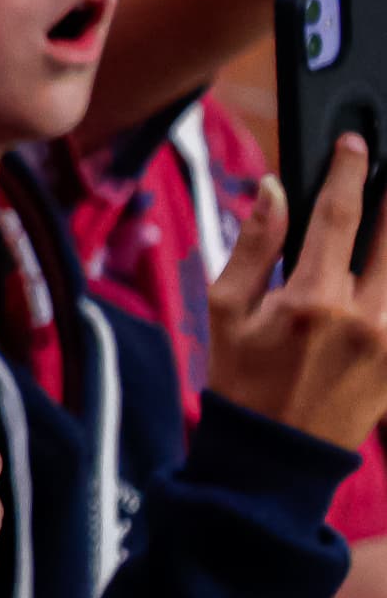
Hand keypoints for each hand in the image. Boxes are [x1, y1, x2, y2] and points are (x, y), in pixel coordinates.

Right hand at [208, 150, 386, 450]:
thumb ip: (254, 246)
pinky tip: (385, 273)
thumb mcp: (226, 310)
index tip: (355, 144)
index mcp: (311, 300)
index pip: (338, 215)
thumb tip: (273, 191)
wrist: (276, 453)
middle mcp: (362, 317)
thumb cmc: (242, 378)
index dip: (349, 171)